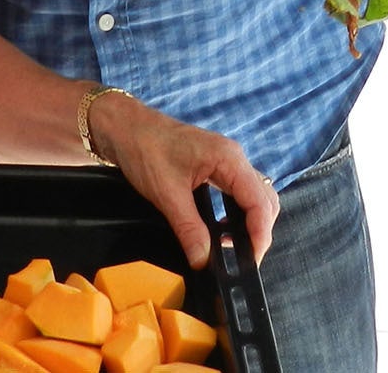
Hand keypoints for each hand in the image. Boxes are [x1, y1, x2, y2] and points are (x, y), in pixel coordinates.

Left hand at [90, 92, 278, 266]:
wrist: (124, 127)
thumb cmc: (144, 148)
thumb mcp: (167, 194)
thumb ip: (189, 229)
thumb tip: (203, 260)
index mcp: (228, 158)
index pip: (259, 202)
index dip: (259, 235)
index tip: (250, 260)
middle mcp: (233, 158)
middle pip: (264, 200)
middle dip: (258, 232)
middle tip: (244, 260)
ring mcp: (225, 161)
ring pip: (253, 196)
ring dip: (250, 223)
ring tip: (236, 249)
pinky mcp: (215, 167)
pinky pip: (237, 193)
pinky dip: (238, 214)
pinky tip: (224, 230)